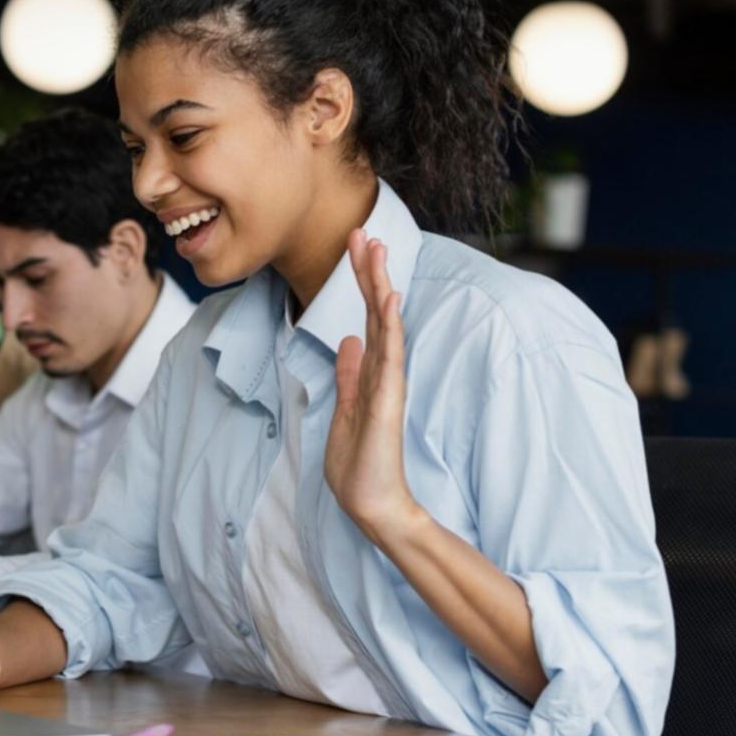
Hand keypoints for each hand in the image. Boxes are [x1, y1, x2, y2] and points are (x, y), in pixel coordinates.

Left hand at [324, 230, 423, 542]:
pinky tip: (388, 298)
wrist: (371, 503)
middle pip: (376, 311)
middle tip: (362, 231)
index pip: (365, 317)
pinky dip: (390, 325)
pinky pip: (391, 355)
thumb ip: (349, 375)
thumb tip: (348, 341)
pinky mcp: (388, 399)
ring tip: (375, 250)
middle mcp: (383, 371)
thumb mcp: (345, 409)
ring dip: (379, 286)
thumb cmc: (359, 463)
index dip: (359, 282)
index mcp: (370, 371)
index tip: (354, 247)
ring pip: (386, 324)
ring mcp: (388, 383)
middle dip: (368, 271)